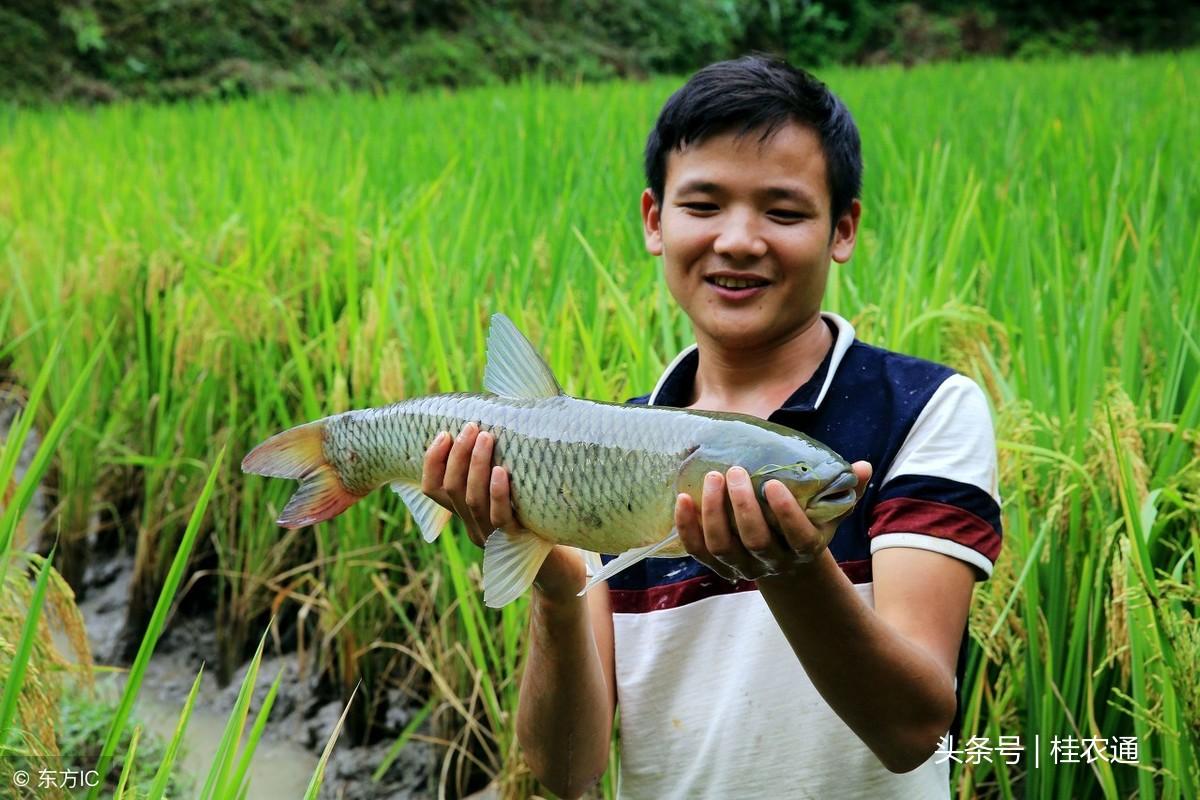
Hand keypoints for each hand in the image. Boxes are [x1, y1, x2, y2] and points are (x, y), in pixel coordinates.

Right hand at [421, 423, 584, 600]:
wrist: (562, 564)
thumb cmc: (538, 515)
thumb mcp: (514, 488)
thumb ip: (500, 462)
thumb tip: (505, 413)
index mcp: (467, 513)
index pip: (433, 489)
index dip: (432, 462)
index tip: (443, 433)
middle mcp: (474, 526)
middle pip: (452, 489)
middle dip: (458, 455)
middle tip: (472, 428)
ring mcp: (494, 536)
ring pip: (473, 500)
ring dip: (476, 465)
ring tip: (487, 437)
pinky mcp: (518, 541)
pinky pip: (501, 517)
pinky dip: (498, 492)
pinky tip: (502, 471)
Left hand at [674, 461, 871, 580]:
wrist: (785, 562)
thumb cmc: (808, 525)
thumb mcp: (830, 511)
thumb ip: (848, 490)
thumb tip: (863, 466)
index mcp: (805, 548)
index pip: (797, 536)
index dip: (785, 513)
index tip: (774, 484)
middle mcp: (773, 562)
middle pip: (754, 540)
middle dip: (742, 506)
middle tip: (735, 471)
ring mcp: (742, 567)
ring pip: (722, 547)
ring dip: (713, 513)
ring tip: (711, 478)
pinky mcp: (718, 566)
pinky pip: (698, 551)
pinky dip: (687, 528)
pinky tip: (682, 499)